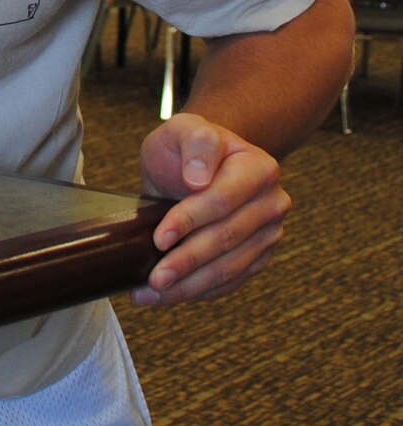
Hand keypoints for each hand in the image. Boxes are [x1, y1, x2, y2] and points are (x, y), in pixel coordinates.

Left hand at [132, 113, 288, 306]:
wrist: (196, 166)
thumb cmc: (187, 148)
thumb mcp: (183, 129)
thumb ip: (195, 142)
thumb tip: (199, 177)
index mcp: (260, 168)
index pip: (222, 201)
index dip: (189, 221)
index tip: (159, 238)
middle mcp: (272, 203)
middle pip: (227, 239)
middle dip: (187, 262)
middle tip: (153, 278)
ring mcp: (269, 234)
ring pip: (230, 267)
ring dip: (190, 286)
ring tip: (153, 294)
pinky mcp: (258, 257)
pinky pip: (231, 281)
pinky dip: (200, 291)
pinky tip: (170, 296)